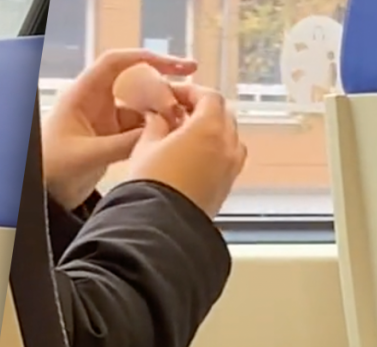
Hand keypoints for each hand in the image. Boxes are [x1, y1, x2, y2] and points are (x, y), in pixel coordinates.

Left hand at [42, 49, 196, 209]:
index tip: (175, 66)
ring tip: (180, 124)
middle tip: (188, 93)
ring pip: (139, 107)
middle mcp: (93, 103)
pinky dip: (152, 132)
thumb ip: (124, 144)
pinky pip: (137, 128)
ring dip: (159, 113)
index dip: (147, 59)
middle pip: (133, 82)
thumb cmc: (51, 171)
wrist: (42, 197)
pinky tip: (167, 139)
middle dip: (161, 86)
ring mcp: (102, 120)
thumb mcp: (89, 156)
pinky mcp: (108, 138)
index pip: (116, 63)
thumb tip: (159, 133)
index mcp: (81, 95)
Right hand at [128, 85, 247, 218]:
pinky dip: (214, 152)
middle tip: (179, 112)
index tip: (175, 94)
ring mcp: (231, 168)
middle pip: (223, 115)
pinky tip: (193, 158)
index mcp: (209, 128)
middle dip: (202, 110)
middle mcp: (227, 145)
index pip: (209, 97)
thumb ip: (155, 125)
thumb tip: (157, 117)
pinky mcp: (227, 187)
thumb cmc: (153, 184)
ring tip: (187, 136)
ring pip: (228, 138)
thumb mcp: (146, 146)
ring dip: (211, 131)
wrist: (161, 225)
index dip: (191, 91)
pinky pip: (227, 159)